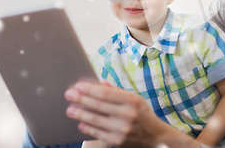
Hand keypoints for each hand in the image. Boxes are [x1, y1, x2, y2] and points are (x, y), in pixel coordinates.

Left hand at [65, 81, 196, 147]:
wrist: (155, 136)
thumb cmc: (142, 114)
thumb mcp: (135, 99)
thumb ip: (117, 91)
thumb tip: (100, 83)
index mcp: (132, 100)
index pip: (106, 93)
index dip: (90, 89)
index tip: (78, 86)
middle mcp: (128, 114)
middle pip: (98, 105)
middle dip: (81, 99)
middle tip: (68, 94)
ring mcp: (122, 129)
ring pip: (95, 120)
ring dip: (80, 114)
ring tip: (70, 109)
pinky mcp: (118, 141)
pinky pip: (98, 133)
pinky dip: (88, 128)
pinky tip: (80, 123)